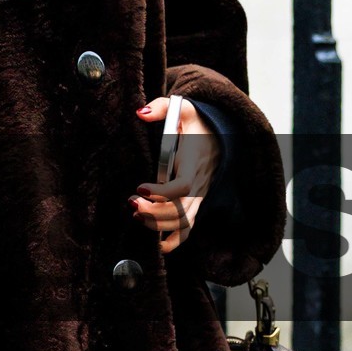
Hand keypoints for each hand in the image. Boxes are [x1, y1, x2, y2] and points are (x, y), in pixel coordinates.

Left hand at [131, 96, 218, 253]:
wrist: (219, 135)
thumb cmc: (197, 123)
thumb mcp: (183, 108)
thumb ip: (162, 107)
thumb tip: (140, 114)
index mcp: (195, 162)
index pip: (184, 186)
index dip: (162, 193)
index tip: (140, 188)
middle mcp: (199, 184)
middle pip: (182, 211)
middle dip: (154, 213)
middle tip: (132, 203)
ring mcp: (199, 197)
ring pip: (183, 223)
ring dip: (158, 225)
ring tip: (136, 213)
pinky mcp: (195, 204)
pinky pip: (188, 230)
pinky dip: (173, 242)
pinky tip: (155, 243)